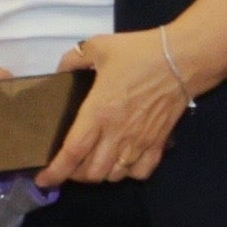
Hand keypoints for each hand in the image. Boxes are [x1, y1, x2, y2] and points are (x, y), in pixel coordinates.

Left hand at [41, 26, 200, 188]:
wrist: (183, 59)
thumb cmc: (140, 53)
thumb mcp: (99, 46)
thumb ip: (74, 59)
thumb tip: (60, 71)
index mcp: (98, 113)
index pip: (72, 152)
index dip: (55, 171)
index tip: (42, 180)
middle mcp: (116, 134)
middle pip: (92, 172)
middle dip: (76, 175)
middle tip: (70, 164)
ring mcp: (139, 142)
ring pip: (114, 175)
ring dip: (101, 173)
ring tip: (95, 162)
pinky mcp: (158, 143)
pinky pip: (141, 172)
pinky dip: (128, 173)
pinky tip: (123, 161)